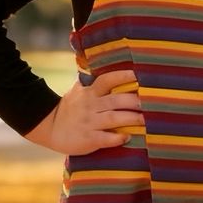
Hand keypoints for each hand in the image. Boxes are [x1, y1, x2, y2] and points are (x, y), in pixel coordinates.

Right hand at [24, 69, 143, 154]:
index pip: (107, 80)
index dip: (122, 76)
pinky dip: (116, 138)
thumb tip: (105, 64)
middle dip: (134, 101)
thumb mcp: (78, 91)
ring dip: (131, 119)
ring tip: (145, 120)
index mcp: (90, 92)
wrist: (50, 128)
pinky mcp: (88, 139)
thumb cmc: (70, 108)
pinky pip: (105, 139)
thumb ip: (92, 81)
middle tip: (152, 102)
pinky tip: (127, 137)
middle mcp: (91, 106)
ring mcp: (90, 123)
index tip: (138, 75)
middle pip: (115, 100)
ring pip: (114, 118)